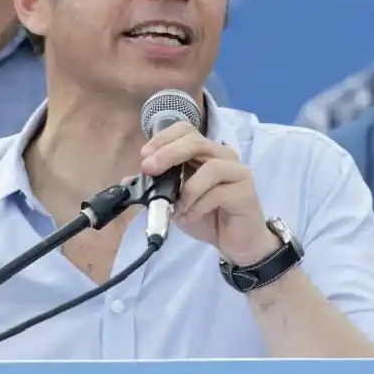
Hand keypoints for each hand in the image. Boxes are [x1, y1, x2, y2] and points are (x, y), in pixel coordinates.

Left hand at [140, 121, 277, 264]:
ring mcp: (237, 172)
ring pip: (211, 167)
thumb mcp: (175, 202)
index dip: (163, 138)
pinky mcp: (245, 192)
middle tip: (149, 169)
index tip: (145, 156)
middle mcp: (223, 156)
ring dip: (187, 189)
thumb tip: (127, 181)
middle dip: (168, 153)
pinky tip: (191, 216)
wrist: (235, 242)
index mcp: (205, 153)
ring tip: (176, 208)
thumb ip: (156, 189)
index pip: (185, 131)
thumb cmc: (208, 217)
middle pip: (196, 142)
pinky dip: (198, 205)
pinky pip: (219, 192)